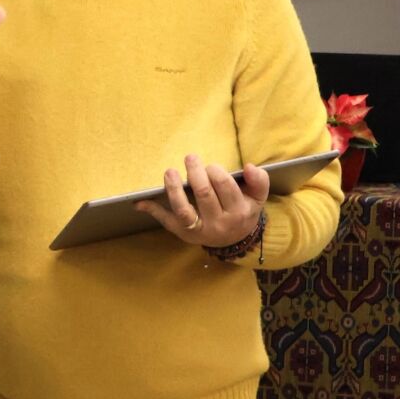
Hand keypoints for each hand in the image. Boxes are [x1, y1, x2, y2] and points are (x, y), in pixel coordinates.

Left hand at [136, 155, 269, 248]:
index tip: (211, 166)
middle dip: (195, 173)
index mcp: (238, 211)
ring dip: (173, 189)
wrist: (236, 240)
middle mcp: (219, 223)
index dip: (216, 172)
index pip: (225, 187)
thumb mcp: (258, 198)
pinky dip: (153, 211)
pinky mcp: (184, 234)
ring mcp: (199, 230)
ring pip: (184, 210)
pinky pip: (168, 222)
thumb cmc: (243, 210)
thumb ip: (259, 181)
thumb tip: (249, 166)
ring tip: (169, 172)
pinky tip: (140, 202)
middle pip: (204, 194)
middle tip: (190, 158)